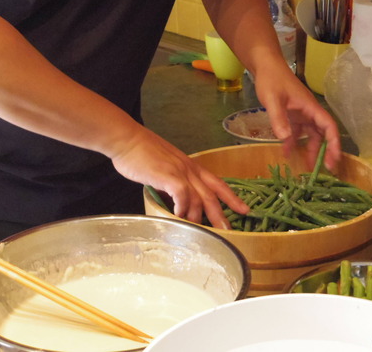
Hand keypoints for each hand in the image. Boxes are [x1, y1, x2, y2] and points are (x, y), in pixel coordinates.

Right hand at [109, 126, 248, 228]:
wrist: (127, 139)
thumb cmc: (143, 152)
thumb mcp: (167, 167)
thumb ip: (174, 182)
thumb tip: (176, 199)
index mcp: (192, 167)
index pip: (218, 184)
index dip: (232, 198)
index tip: (244, 209)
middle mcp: (190, 170)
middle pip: (212, 195)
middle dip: (221, 215)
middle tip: (228, 230)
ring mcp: (180, 172)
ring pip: (198, 198)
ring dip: (198, 217)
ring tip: (197, 231)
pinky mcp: (168, 176)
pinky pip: (182, 195)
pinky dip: (182, 208)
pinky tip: (179, 217)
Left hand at [254, 64, 340, 170]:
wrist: (264, 66)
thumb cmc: (271, 79)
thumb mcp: (272, 99)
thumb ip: (278, 118)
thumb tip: (285, 138)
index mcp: (310, 107)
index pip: (328, 126)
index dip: (333, 143)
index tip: (334, 159)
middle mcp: (309, 112)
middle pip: (322, 133)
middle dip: (325, 151)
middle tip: (326, 170)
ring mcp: (301, 113)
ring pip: (310, 134)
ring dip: (310, 150)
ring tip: (307, 168)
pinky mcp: (292, 114)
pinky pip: (297, 132)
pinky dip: (293, 142)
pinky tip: (286, 153)